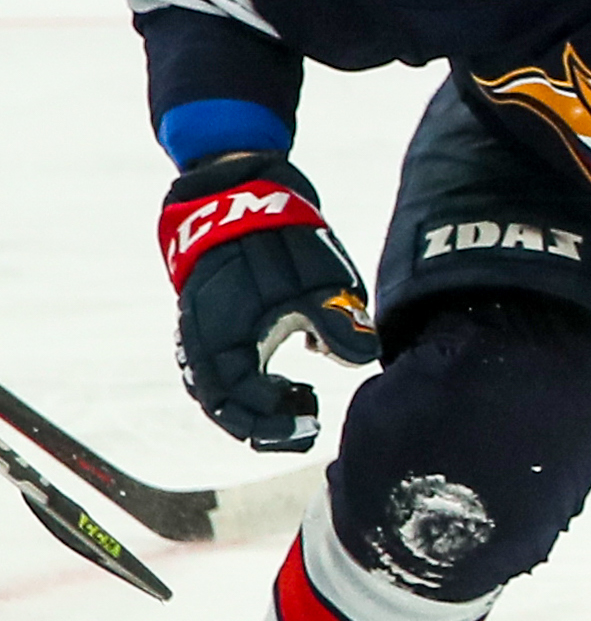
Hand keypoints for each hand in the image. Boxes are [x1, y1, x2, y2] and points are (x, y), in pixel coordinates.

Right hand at [161, 153, 374, 454]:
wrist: (237, 194)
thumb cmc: (279, 239)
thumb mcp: (318, 280)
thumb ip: (337, 323)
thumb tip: (361, 361)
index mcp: (223, 340)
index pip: (239, 403)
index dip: (276, 421)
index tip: (313, 419)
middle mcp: (201, 343)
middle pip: (224, 406)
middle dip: (265, 425)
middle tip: (309, 427)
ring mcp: (198, 332)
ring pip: (217, 390)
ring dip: (256, 408)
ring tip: (301, 401)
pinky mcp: (207, 322)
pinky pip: (217, 370)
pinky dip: (248, 386)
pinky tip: (284, 382)